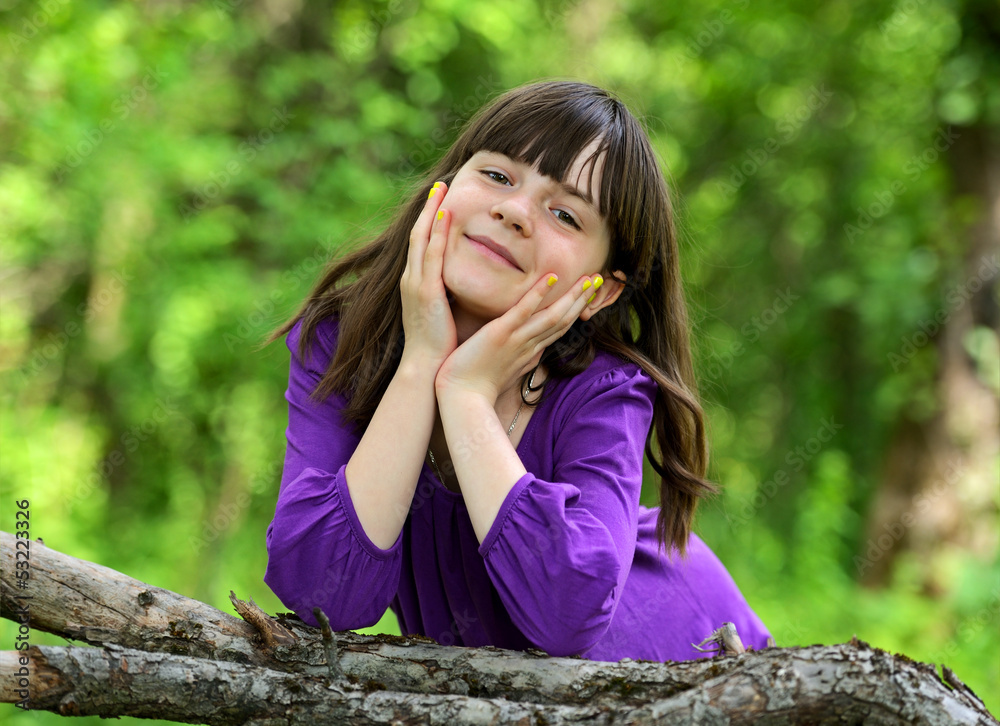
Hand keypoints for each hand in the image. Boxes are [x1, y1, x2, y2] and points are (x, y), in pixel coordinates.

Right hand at [399, 182, 455, 368]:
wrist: (425, 368)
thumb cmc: (438, 345)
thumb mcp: (442, 313)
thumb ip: (448, 295)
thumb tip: (462, 285)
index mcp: (416, 284)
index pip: (422, 245)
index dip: (430, 221)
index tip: (440, 201)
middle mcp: (411, 279)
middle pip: (418, 234)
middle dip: (428, 208)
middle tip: (440, 184)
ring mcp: (416, 284)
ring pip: (422, 239)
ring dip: (432, 212)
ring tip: (441, 189)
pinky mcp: (425, 292)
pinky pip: (432, 256)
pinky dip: (437, 234)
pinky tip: (445, 216)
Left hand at [434, 272, 603, 404]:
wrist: (462, 398)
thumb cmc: (477, 384)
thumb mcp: (505, 367)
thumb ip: (519, 355)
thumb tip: (532, 352)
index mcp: (531, 352)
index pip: (559, 328)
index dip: (575, 311)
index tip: (587, 295)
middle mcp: (530, 345)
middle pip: (564, 320)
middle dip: (582, 299)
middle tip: (598, 279)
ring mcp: (517, 339)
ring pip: (553, 316)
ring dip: (572, 296)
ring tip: (589, 277)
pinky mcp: (501, 334)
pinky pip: (523, 311)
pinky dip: (538, 295)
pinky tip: (550, 277)